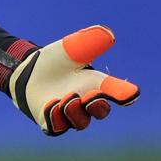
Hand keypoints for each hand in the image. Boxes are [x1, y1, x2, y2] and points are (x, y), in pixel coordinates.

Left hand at [9, 25, 138, 135]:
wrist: (29, 73)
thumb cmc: (56, 62)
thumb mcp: (70, 49)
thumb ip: (88, 42)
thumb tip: (108, 33)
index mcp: (96, 84)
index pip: (115, 90)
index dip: (124, 93)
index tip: (132, 93)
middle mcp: (86, 103)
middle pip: (99, 110)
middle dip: (98, 105)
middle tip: (94, 97)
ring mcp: (70, 115)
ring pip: (78, 120)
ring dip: (74, 110)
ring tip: (68, 99)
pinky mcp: (51, 122)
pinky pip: (56, 126)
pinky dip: (55, 118)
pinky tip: (51, 106)